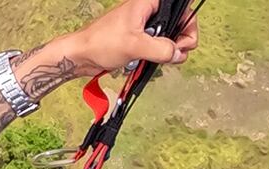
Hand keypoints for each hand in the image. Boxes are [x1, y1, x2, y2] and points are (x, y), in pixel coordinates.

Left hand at [62, 0, 201, 75]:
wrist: (82, 56)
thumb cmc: (100, 43)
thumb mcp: (135, 45)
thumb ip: (161, 49)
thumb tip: (178, 53)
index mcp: (147, 3)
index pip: (180, 8)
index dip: (186, 24)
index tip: (182, 42)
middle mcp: (147, 12)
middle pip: (178, 23)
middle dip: (179, 41)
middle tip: (173, 54)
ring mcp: (144, 26)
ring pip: (169, 37)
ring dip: (168, 51)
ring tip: (160, 59)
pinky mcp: (140, 40)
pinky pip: (158, 46)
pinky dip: (159, 56)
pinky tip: (151, 61)